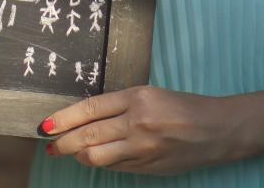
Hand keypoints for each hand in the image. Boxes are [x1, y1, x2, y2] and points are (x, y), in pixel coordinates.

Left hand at [41, 86, 236, 174]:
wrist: (217, 130)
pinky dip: (100, 163)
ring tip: (67, 151)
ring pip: (98, 156)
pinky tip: (94, 158)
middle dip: (64, 141)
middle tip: (50, 143)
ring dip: (78, 155)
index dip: (64, 118)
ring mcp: (143, 147)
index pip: (90, 108)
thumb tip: (86, 119)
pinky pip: (115, 166)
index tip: (46, 124)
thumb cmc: (183, 107)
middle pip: (89, 135)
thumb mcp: (150, 95)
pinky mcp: (148, 166)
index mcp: (137, 98)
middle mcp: (138, 122)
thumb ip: (120, 107)